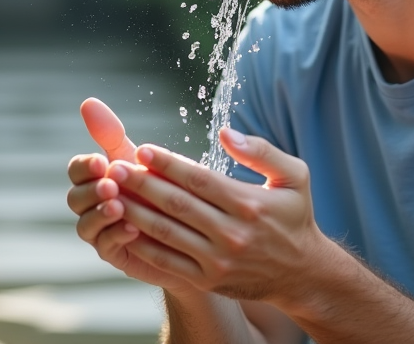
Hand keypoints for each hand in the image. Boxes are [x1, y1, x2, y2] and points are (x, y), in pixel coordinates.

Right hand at [67, 98, 193, 291]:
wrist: (189, 226)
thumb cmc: (161, 185)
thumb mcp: (141, 157)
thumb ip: (112, 134)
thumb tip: (87, 102)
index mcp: (97, 179)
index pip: (77, 170)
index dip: (85, 166)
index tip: (102, 162)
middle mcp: (94, 205)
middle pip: (74, 198)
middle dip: (91, 190)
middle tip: (111, 185)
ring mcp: (102, 231)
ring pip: (84, 225)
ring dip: (100, 214)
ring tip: (119, 206)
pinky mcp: (115, 253)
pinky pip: (105, 247)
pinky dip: (116, 235)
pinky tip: (134, 227)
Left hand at [106, 127, 329, 306]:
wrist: (302, 273)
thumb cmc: (294, 217)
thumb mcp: (294, 176)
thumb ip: (261, 151)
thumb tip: (226, 133)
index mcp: (249, 204)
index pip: (197, 179)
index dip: (166, 164)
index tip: (141, 149)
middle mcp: (232, 233)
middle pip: (176, 204)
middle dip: (141, 184)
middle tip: (114, 168)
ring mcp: (218, 260)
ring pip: (166, 232)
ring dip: (135, 211)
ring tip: (112, 194)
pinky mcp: (208, 280)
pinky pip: (167, 261)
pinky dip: (143, 244)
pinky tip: (125, 227)